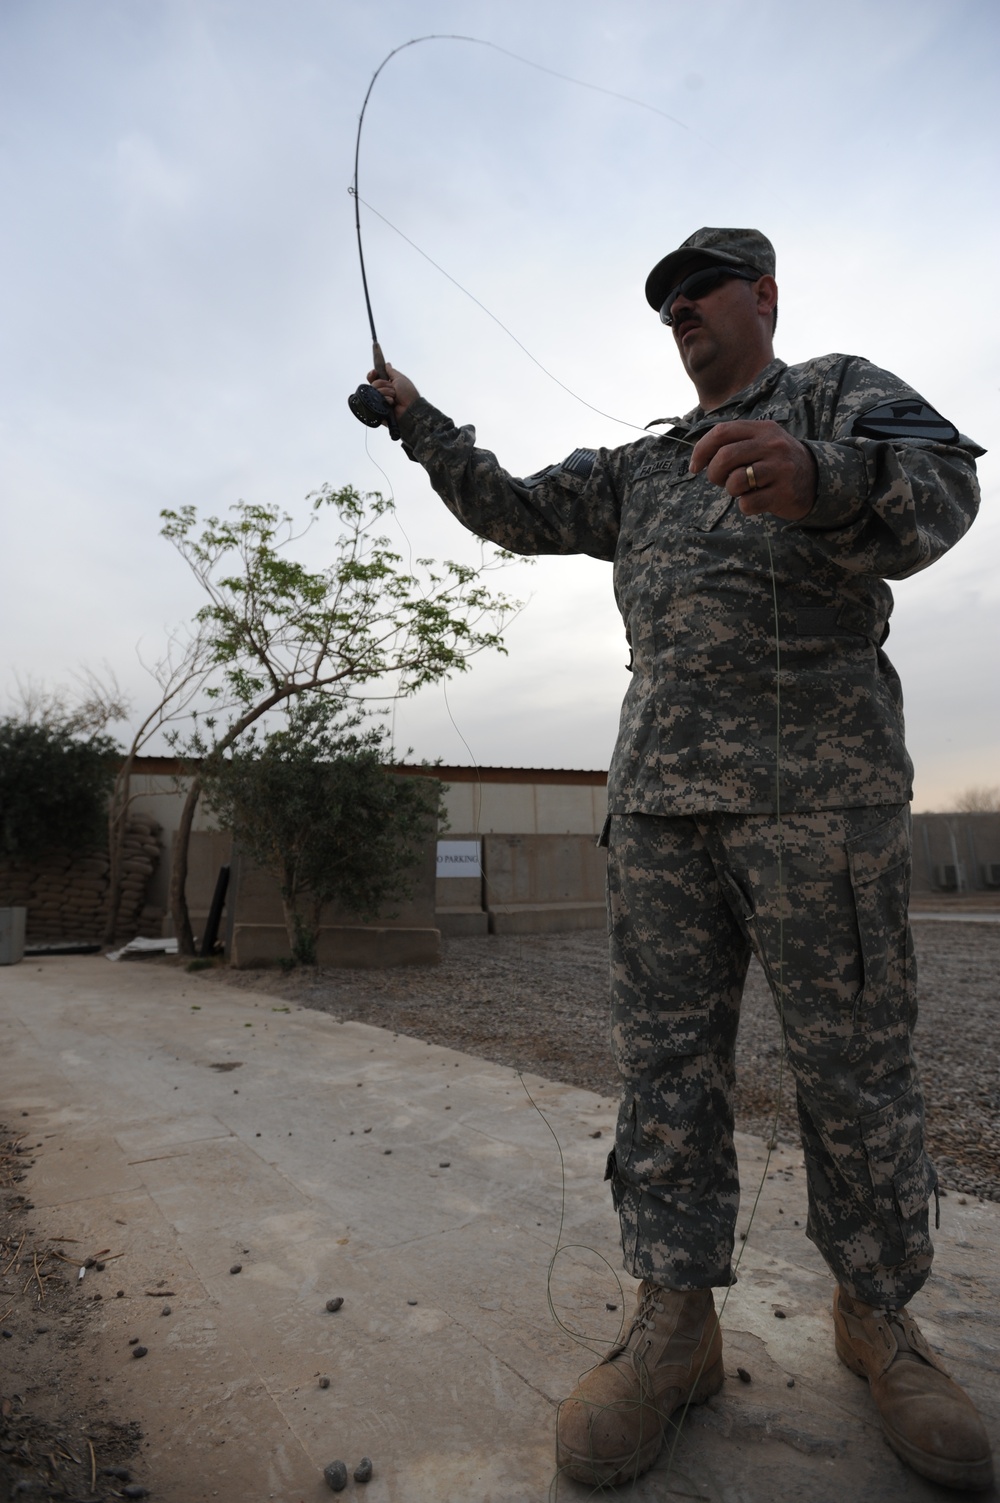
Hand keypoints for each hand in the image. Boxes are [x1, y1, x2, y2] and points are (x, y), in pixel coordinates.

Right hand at [366, 363, 419, 419]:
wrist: (410, 408)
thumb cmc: (408, 393)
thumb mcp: (400, 378)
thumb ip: (392, 371)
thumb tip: (387, 364)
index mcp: (387, 385)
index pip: (374, 378)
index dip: (372, 375)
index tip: (374, 372)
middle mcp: (382, 393)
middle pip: (373, 383)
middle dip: (383, 383)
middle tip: (392, 387)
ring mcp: (380, 401)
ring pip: (374, 391)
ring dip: (386, 391)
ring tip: (394, 397)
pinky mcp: (378, 409)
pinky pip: (375, 400)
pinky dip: (385, 399)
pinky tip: (392, 403)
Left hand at [688, 420, 816, 520]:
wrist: (817, 478)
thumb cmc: (777, 462)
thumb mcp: (762, 442)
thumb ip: (734, 442)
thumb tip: (699, 457)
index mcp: (762, 430)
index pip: (722, 432)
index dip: (701, 449)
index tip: (695, 466)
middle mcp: (772, 445)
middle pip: (725, 456)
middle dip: (713, 473)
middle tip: (718, 481)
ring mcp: (779, 469)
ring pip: (735, 481)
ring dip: (731, 490)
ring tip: (743, 489)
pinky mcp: (783, 493)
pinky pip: (748, 503)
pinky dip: (746, 506)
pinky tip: (757, 500)